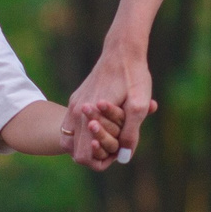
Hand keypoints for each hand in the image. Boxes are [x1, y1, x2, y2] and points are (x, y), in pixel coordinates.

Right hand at [62, 47, 157, 170]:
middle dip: (96, 153)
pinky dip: (85, 131)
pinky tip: (104, 123)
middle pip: (75, 151)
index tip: (117, 152)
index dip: (100, 162)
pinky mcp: (76, 98)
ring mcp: (73, 104)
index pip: (82, 156)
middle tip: (116, 142)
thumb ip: (131, 133)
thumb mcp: (139, 106)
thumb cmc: (134, 76)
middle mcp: (75, 111)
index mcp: (87, 115)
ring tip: (110, 135)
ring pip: (71, 140)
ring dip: (89, 143)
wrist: (122, 49)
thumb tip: (123, 157)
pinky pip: (73, 125)